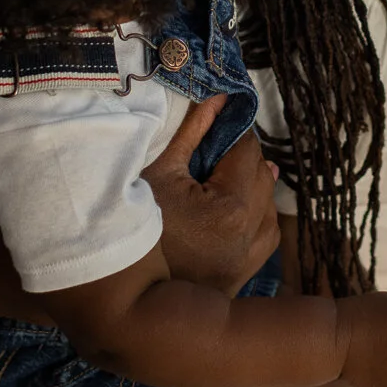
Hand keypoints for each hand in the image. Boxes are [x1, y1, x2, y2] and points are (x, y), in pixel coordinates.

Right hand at [144, 101, 279, 294]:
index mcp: (229, 209)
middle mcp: (247, 237)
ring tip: (224, 181)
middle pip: (261, 178)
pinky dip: (256, 219)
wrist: (117, 289)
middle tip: (215, 151)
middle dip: (242, 159)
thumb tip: (219, 97)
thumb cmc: (130, 222)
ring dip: (253, 190)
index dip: (235, 132)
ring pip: (269, 209)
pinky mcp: (241, 278)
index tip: (220, 124)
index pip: (247, 151)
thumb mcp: (158, 169)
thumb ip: (193, 131)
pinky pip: (265, 238)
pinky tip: (234, 211)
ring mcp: (246, 263)